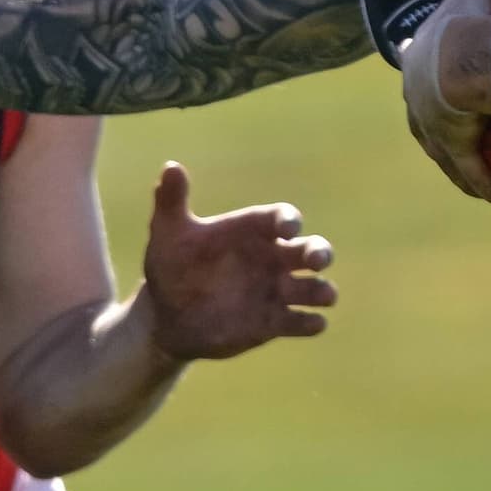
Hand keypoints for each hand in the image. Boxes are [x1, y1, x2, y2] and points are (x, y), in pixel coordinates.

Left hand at [140, 161, 336, 361]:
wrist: (167, 314)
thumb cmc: (171, 266)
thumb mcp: (168, 232)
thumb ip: (172, 201)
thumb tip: (171, 167)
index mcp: (253, 231)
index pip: (281, 218)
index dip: (288, 220)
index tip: (287, 227)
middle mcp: (273, 258)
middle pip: (310, 250)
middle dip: (320, 252)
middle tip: (318, 260)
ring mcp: (277, 291)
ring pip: (314, 287)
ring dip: (322, 291)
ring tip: (323, 296)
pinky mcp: (275, 323)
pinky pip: (302, 322)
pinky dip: (311, 323)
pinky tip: (313, 324)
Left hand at [399, 0, 490, 203]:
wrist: (460, 60)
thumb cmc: (466, 21)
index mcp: (418, 61)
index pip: (413, 59)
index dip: (416, 60)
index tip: (415, 59)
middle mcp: (417, 98)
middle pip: (422, 113)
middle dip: (432, 123)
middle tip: (446, 127)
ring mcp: (432, 129)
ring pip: (443, 154)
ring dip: (459, 167)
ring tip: (476, 179)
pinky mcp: (452, 149)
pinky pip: (473, 173)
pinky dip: (487, 187)